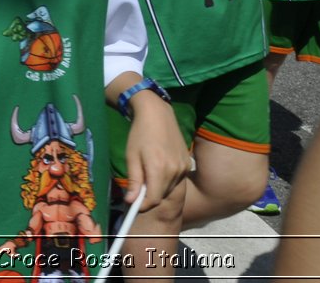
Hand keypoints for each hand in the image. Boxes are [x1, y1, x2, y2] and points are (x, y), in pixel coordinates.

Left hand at [121, 95, 188, 212]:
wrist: (158, 115)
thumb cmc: (140, 134)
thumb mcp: (131, 157)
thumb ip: (134, 181)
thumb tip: (131, 201)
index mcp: (159, 169)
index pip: (153, 200)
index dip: (142, 205)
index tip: (134, 202)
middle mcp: (175, 170)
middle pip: (161, 195)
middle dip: (149, 196)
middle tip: (138, 186)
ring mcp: (183, 167)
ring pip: (169, 188)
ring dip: (158, 187)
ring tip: (148, 171)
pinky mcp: (187, 164)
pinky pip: (176, 180)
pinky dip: (167, 179)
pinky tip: (159, 166)